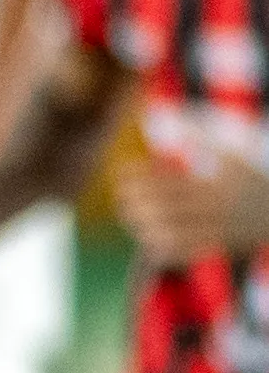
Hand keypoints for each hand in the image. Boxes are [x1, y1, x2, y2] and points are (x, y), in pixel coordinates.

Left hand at [115, 148, 268, 266]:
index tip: (121, 173)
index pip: (169, 183)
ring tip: (131, 216)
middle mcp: (215, 210)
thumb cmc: (251, 176)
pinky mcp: (217, 245)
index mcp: (215, 185)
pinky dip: (161, 246)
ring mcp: (216, 230)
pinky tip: (148, 236)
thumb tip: (168, 120)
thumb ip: (199, 137)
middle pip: (167, 210)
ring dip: (145, 227)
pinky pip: (184, 252)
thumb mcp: (230, 154)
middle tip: (121, 196)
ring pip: (172, 235)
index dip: (140, 179)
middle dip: (138, 203)